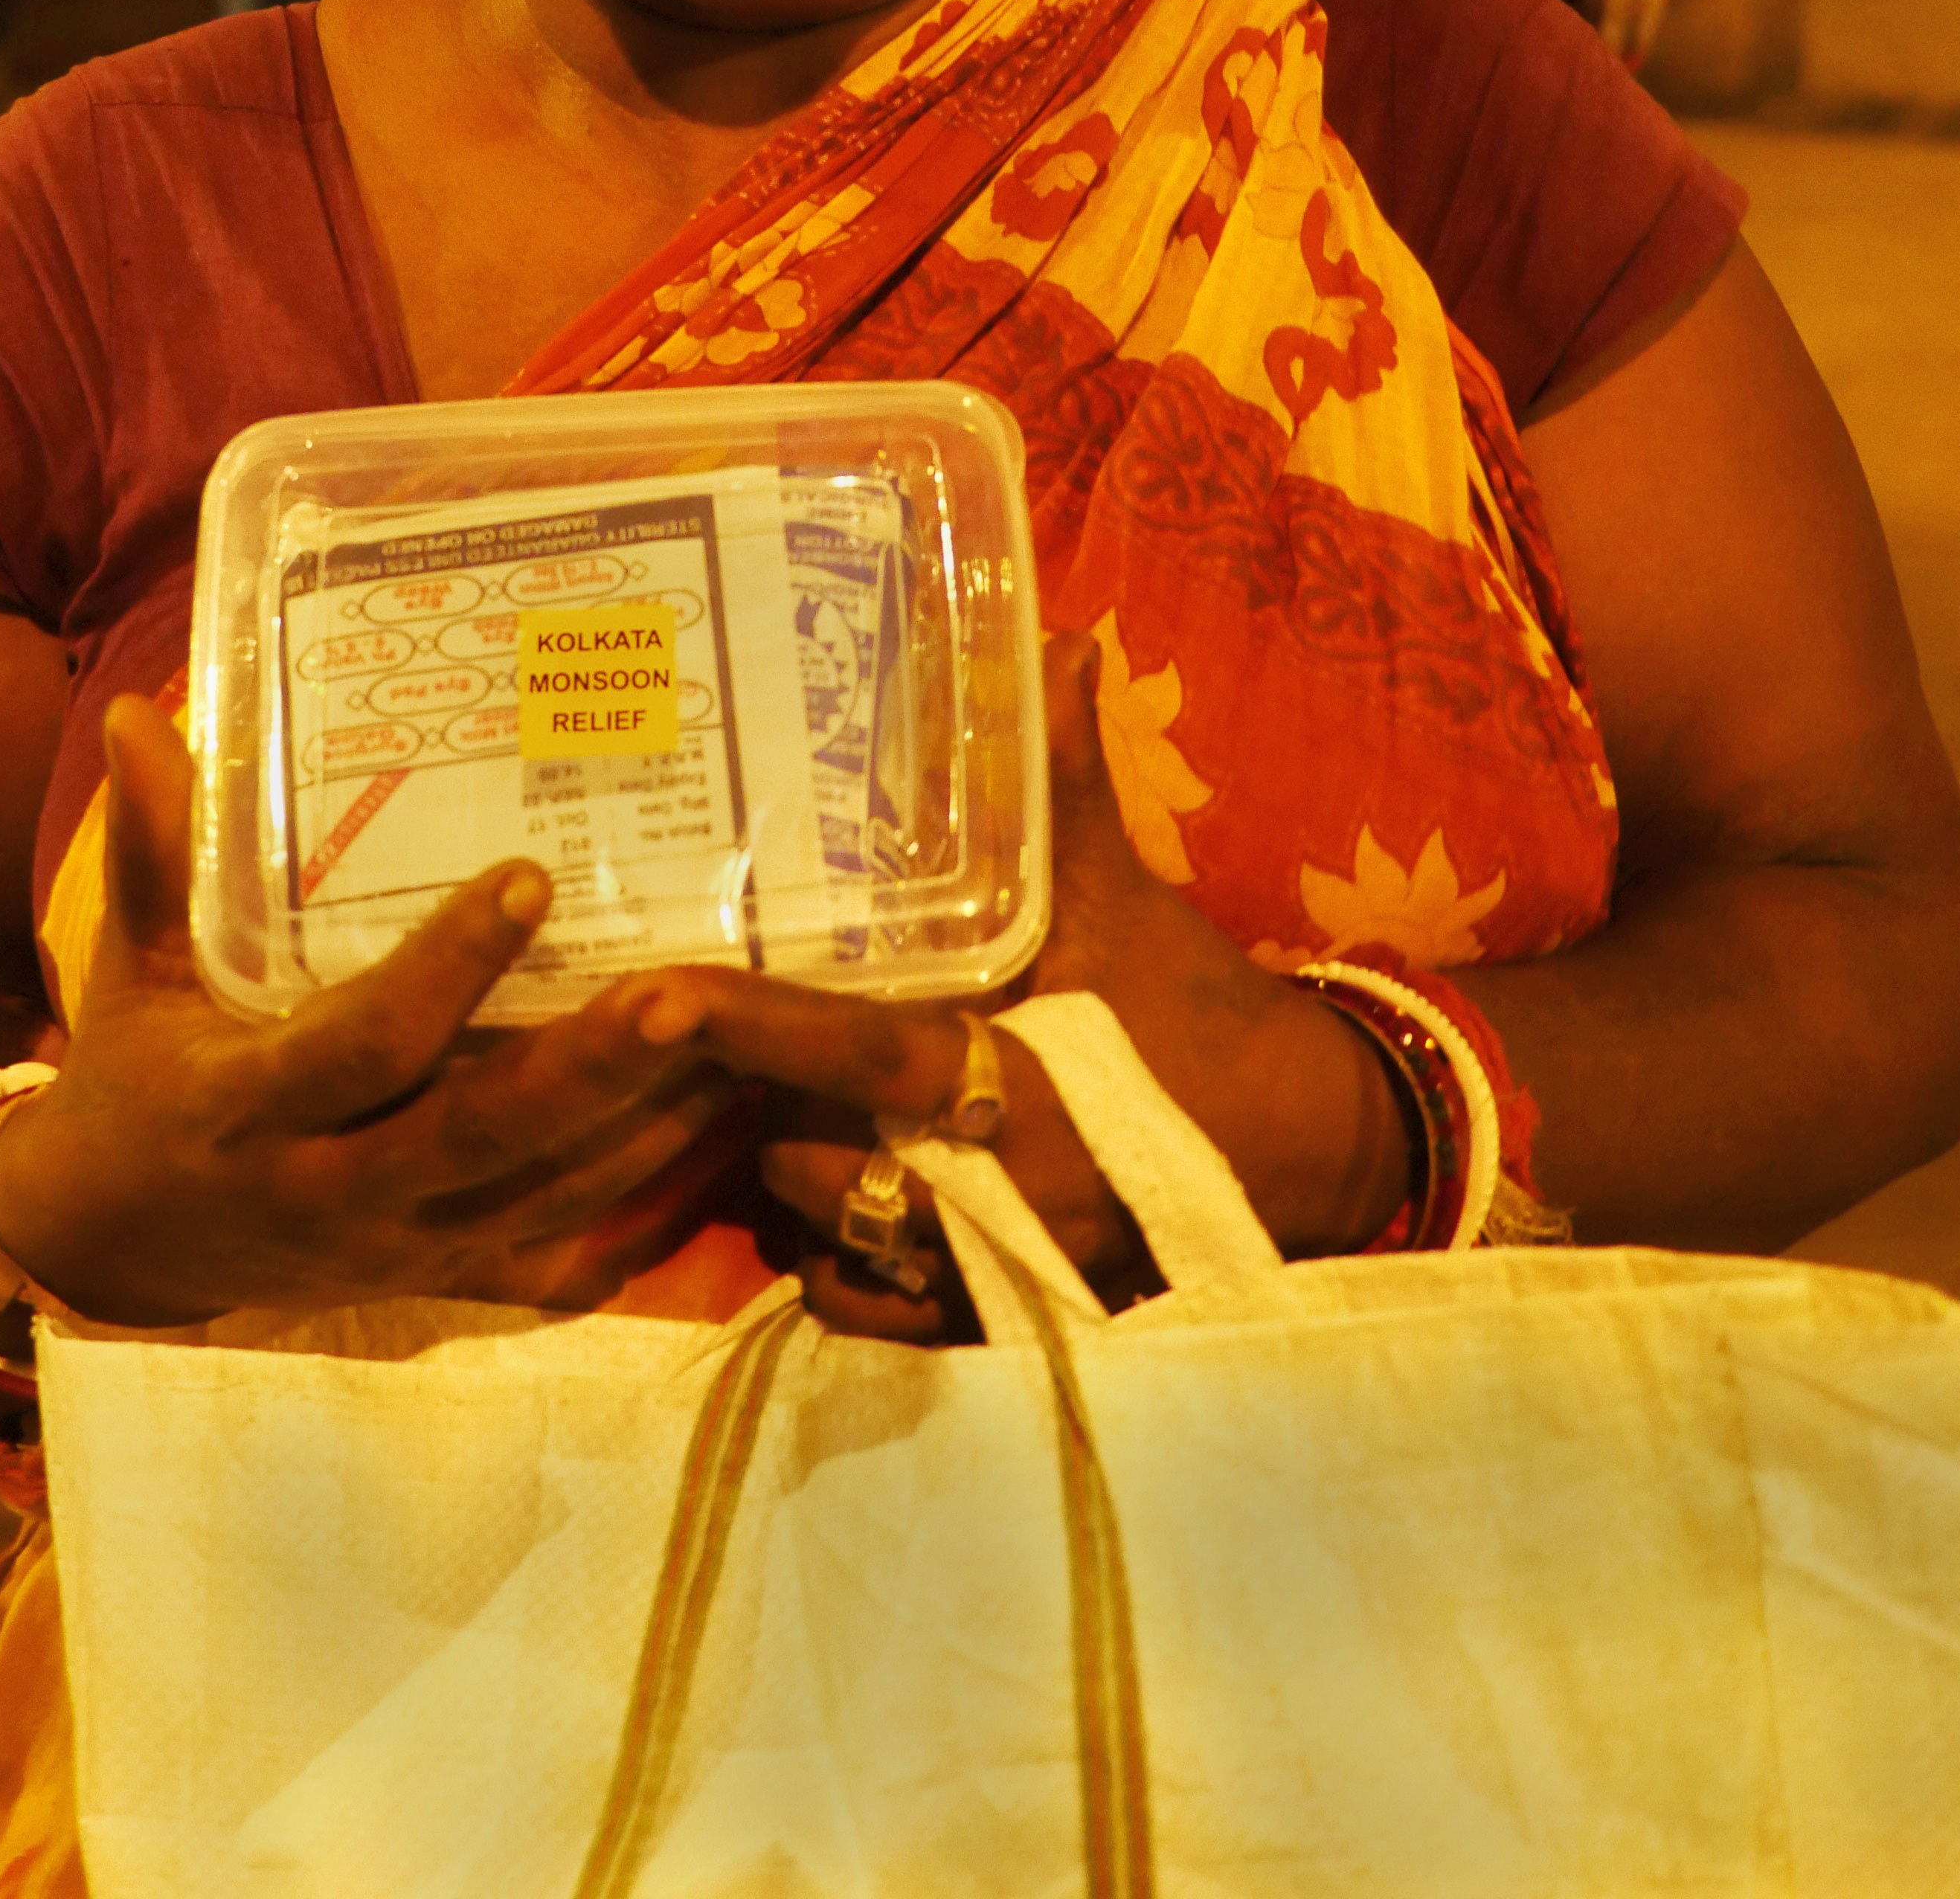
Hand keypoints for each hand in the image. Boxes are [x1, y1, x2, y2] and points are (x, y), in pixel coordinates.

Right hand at [0, 696, 740, 1327]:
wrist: (115, 1247)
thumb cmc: (131, 1080)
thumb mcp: (132, 970)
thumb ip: (149, 852)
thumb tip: (136, 713)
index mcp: (248, 1109)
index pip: (363, 1045)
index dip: (448, 970)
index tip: (529, 878)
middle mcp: (332, 1193)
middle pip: (482, 1137)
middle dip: (591, 1069)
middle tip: (688, 992)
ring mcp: (401, 1248)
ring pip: (545, 1196)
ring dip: (652, 1125)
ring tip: (744, 1038)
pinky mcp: (444, 1280)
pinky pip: (562, 1254)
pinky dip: (649, 1201)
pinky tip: (726, 1127)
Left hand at [635, 635, 1411, 1341]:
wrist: (1303, 1144)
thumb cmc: (1195, 1009)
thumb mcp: (1127, 896)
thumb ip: (1069, 782)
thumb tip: (1060, 643)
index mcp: (1000, 1074)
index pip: (849, 1049)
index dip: (752, 1025)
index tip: (656, 997)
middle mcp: (978, 1184)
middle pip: (800, 1155)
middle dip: (752, 1102)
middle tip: (715, 1037)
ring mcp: (982, 1263)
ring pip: (818, 1234)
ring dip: (786, 1178)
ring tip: (767, 1108)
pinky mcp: (994, 1315)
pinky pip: (861, 1310)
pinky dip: (832, 1266)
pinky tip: (832, 1204)